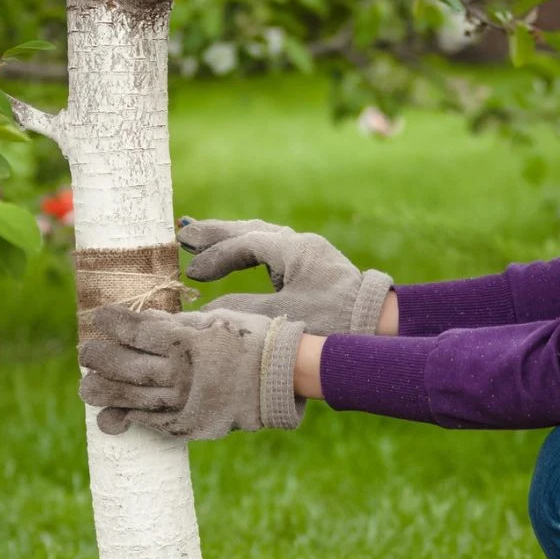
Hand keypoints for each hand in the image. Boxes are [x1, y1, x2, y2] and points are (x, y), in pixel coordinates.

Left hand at [78, 305, 306, 439]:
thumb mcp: (218, 319)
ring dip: (104, 393)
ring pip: (131, 398)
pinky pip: (154, 422)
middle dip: (98, 358)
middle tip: (86, 353)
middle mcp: (180, 372)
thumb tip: (145, 322)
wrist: (287, 376)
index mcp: (186, 340)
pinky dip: (131, 418)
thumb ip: (179, 323)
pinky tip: (116, 415)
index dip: (112, 322)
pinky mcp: (192, 423)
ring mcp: (184, 401)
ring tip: (88, 388)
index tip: (99, 317)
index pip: (136, 330)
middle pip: (125, 365)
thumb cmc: (254, 339)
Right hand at [177, 218, 392, 335]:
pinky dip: (248, 251)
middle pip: (252, 230)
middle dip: (216, 232)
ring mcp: (308, 254)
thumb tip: (206, 311)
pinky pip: (272, 251)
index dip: (216, 256)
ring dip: (231, 238)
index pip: (247, 243)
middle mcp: (303, 244)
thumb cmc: (334, 322)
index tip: (192, 273)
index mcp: (297, 249)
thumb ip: (242, 309)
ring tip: (200, 237)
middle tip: (182, 232)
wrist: (378, 328)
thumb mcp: (283, 316)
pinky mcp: (311, 267)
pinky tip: (234, 256)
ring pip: (262, 237)